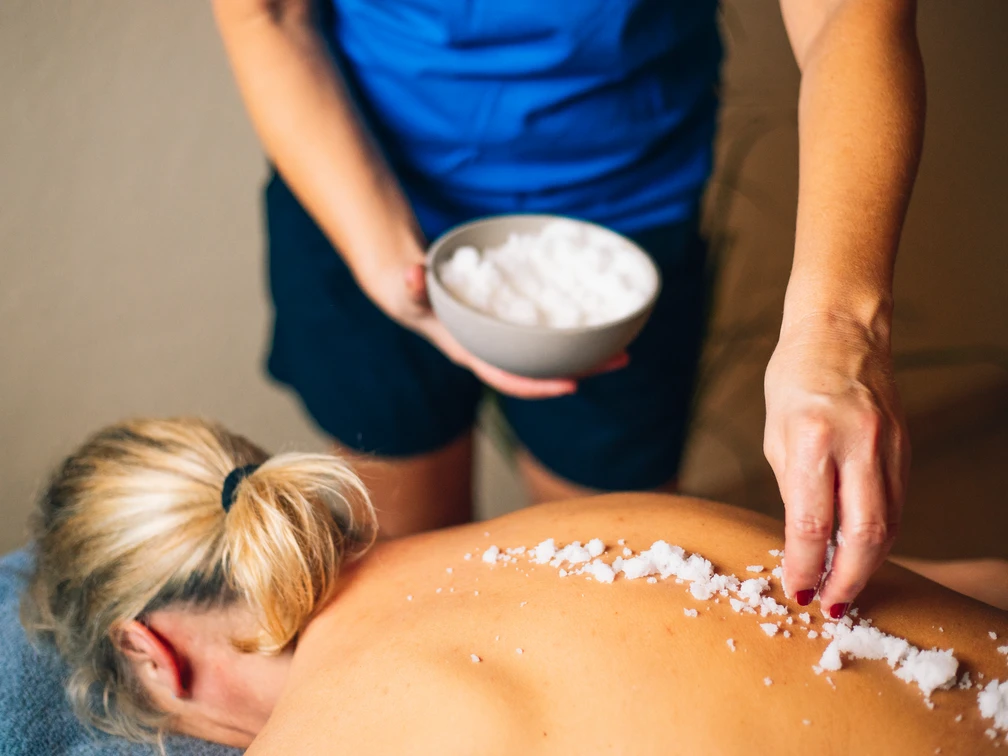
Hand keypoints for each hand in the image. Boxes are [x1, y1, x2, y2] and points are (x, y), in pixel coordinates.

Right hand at [354, 240, 625, 398]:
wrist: (415, 290)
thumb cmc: (411, 293)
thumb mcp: (408, 289)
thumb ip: (411, 284)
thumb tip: (412, 273)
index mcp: (472, 353)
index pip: (508, 379)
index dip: (539, 386)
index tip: (571, 386)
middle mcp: (495, 352)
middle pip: (543, 370)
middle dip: (583, 370)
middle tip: (622, 358)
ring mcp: (508, 341)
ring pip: (552, 354)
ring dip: (587, 353)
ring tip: (624, 346)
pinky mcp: (516, 327)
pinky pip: (549, 333)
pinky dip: (573, 328)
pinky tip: (600, 318)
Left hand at [763, 312, 909, 617]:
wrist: (840, 332)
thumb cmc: (794, 380)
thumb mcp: (776, 435)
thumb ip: (793, 490)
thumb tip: (804, 543)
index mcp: (813, 438)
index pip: (811, 523)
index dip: (804, 566)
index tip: (796, 591)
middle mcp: (857, 443)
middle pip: (864, 534)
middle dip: (847, 580)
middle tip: (830, 606)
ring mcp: (888, 446)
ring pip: (889, 524)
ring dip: (868, 565)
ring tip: (844, 588)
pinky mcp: (905, 448)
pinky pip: (897, 504)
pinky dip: (880, 536)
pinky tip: (862, 552)